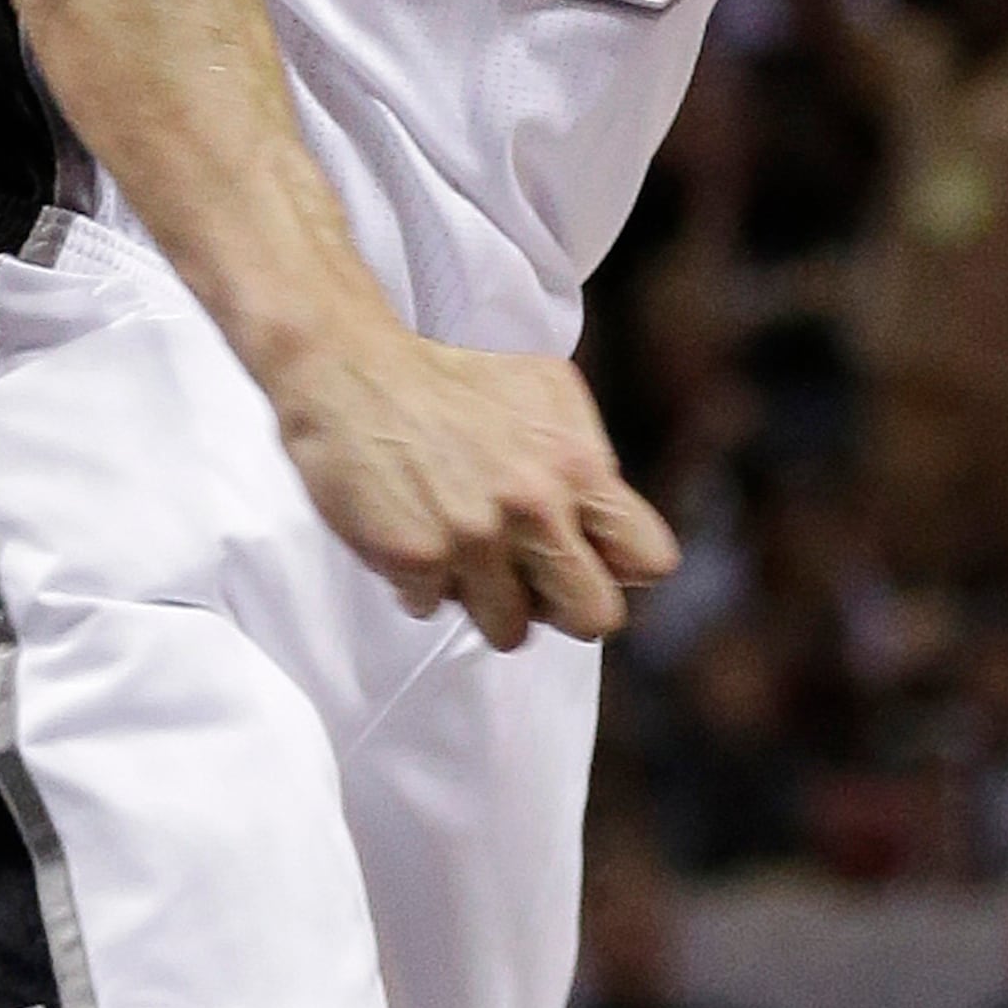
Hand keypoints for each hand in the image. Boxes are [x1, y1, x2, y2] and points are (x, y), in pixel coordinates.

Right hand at [268, 324, 679, 648]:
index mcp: (580, 468)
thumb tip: (611, 527)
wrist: (357, 376)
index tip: (595, 560)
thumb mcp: (551, 395)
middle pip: (594, 616)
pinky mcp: (416, 560)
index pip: (649, 558)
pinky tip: (418, 537)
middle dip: (567, 608)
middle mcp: (536, 509)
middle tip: (536, 585)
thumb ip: (588, 459)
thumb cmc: (457, 383)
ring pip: (510, 631)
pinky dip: (426, 585)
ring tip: (470, 559)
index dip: (622, 568)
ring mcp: (475, 540)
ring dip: (490, 604)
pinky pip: (435, 609)